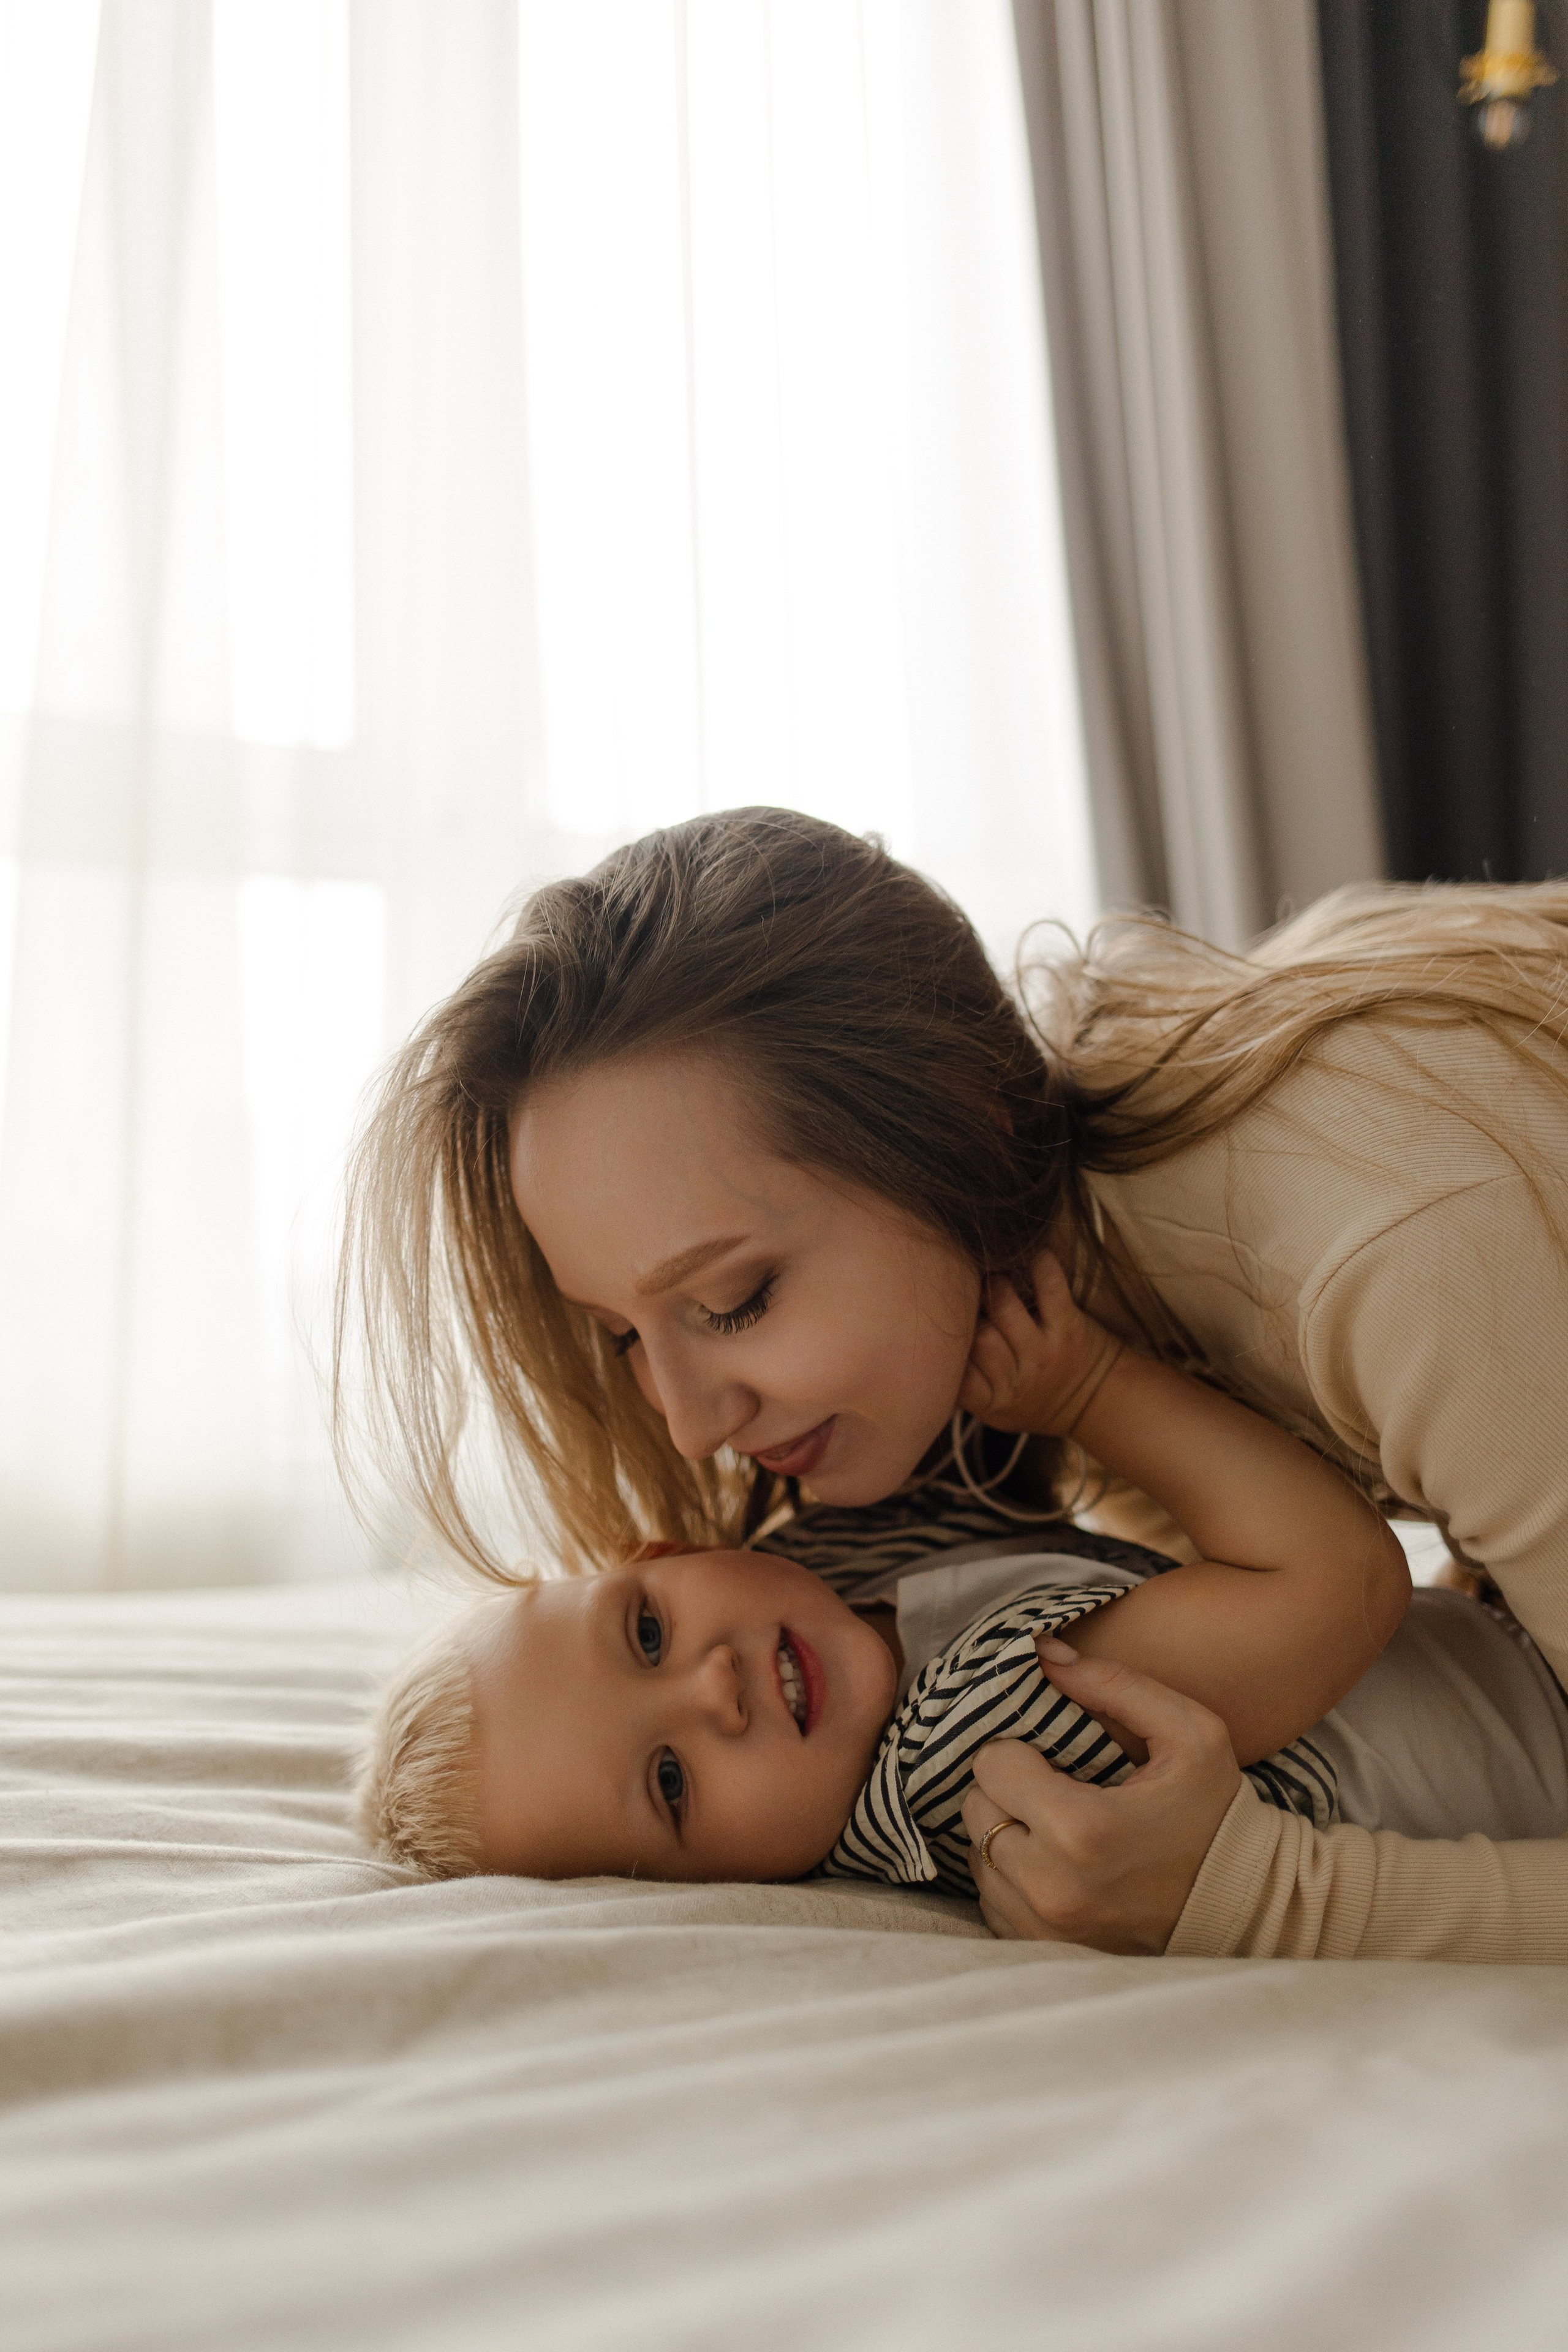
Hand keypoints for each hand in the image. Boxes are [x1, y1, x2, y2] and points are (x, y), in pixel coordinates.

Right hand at [958, 1248, 1122, 1437]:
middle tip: (965, 1296)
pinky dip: (1039, 1264)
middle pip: (979, 1338)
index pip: (958, 1376)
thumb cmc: (1032, 1402)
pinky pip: (1051, 1287)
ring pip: (1005, 1308)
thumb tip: (922, 1347)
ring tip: (989, 1278)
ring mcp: (1045, 1351)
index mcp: (992, 1401)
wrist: (1095, 1403)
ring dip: (993, 1285)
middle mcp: (1019, 1378)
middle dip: (968, 1312)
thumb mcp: (992, 1409)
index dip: (946, 1350)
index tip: (944, 1332)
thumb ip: (960, 1387)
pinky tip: (1029, 1254)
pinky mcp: (1070, 1327)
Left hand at [960, 1637, 1240, 1952]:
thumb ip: (1112, 1683)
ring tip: (1055, 1826)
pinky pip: (992, 1899)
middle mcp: (1052, 1886)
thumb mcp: (1188, 1731)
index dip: (1017, 1751)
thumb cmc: (1214, 1811)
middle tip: (1051, 1787)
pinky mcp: (1042, 1950)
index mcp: (1081, 1829)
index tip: (1050, 1758)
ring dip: (1005, 1831)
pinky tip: (1055, 1863)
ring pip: (977, 1856)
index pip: (991, 1766)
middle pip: (976, 1810)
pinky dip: (1011, 1876)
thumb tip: (1042, 1652)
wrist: (1247, 1906)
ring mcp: (1044, 1928)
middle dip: (1006, 1789)